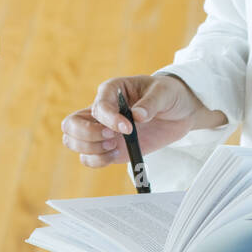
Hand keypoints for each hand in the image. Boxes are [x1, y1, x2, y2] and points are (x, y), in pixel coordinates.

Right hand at [60, 74, 224, 168]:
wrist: (179, 112)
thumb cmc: (168, 94)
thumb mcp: (164, 93)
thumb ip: (151, 103)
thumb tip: (137, 115)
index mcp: (111, 90)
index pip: (98, 106)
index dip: (109, 119)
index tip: (128, 128)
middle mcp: (101, 111)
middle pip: (71, 124)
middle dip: (87, 135)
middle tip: (112, 139)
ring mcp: (102, 131)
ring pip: (73, 142)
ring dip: (90, 149)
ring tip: (114, 147)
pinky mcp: (109, 148)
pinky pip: (88, 158)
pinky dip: (96, 161)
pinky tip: (114, 155)